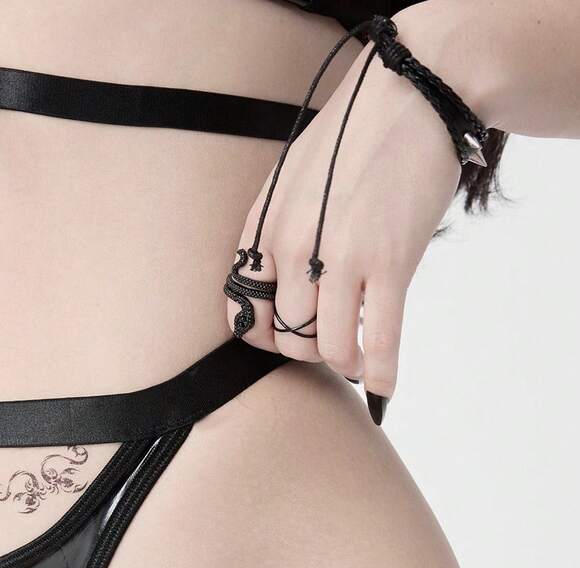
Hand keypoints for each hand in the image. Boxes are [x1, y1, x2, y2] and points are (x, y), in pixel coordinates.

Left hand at [227, 37, 461, 416]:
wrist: (410, 95)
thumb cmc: (351, 137)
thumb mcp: (290, 181)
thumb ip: (276, 233)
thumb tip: (281, 288)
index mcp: (263, 229)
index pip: (244, 314)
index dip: (265, 337)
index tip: (287, 337)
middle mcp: (293, 248)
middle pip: (289, 337)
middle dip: (309, 351)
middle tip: (330, 345)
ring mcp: (341, 259)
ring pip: (330, 348)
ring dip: (346, 363)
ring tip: (358, 360)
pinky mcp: (389, 263)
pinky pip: (380, 340)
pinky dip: (383, 372)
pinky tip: (384, 385)